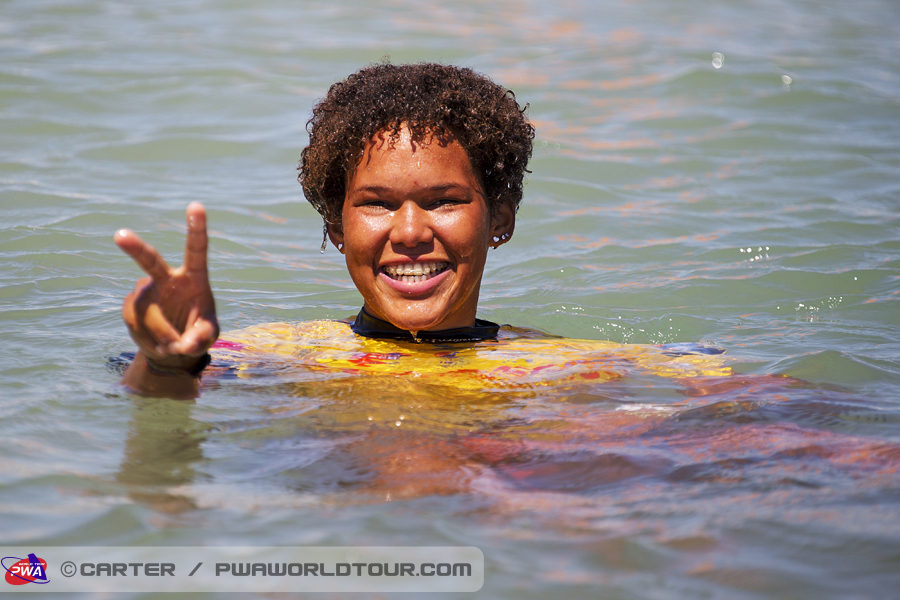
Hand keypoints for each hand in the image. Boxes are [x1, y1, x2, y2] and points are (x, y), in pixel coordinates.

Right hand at [115, 202, 217, 373]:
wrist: (174, 349)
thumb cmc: (198, 333)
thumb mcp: (209, 335)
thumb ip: (203, 337)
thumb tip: (186, 344)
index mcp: (194, 277)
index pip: (196, 250)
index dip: (197, 228)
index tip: (196, 206)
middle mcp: (168, 278)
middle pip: (150, 261)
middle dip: (135, 248)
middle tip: (120, 236)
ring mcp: (145, 291)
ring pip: (149, 313)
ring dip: (163, 335)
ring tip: (175, 346)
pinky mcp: (130, 306)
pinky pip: (138, 325)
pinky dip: (151, 340)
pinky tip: (158, 342)